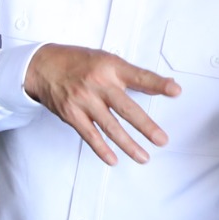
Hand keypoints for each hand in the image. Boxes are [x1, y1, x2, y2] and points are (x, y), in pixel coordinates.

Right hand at [24, 44, 176, 164]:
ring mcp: (84, 101)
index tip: (175, 91)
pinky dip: (102, 149)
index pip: (139, 76)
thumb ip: (132, 75)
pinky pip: (90, 135)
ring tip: (143, 157)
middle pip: (126, 108)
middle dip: (146, 126)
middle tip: (161, 140)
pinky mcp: (72, 115)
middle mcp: (98, 84)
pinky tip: (113, 159)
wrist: (42, 66)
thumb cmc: (77, 62)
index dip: (158, 84)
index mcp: (110, 67)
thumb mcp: (106, 60)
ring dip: (128, 144)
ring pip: (110, 127)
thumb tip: (162, 87)